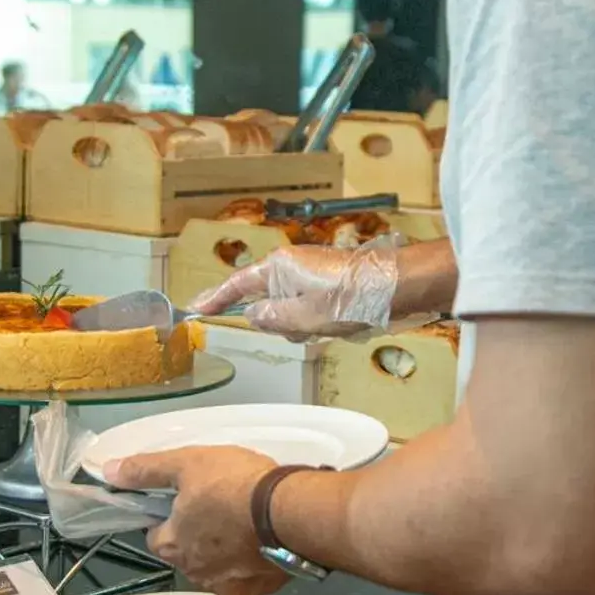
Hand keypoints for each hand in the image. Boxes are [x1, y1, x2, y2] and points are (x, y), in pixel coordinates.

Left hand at [104, 446, 286, 594]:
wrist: (290, 512)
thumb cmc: (234, 485)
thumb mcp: (187, 463)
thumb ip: (147, 470)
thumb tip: (108, 471)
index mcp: (173, 545)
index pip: (155, 535)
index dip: (167, 516)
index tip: (186, 499)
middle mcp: (196, 574)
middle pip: (186, 553)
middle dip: (196, 535)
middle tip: (219, 505)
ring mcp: (229, 586)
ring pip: (216, 567)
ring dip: (223, 551)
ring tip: (244, 521)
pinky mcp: (260, 590)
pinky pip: (247, 576)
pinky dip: (250, 561)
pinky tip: (262, 540)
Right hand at [189, 243, 399, 338]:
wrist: (398, 287)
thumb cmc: (353, 297)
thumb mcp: (303, 317)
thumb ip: (271, 319)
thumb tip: (253, 316)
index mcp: (280, 266)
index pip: (237, 283)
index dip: (215, 297)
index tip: (196, 308)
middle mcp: (293, 265)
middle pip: (267, 302)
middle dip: (280, 323)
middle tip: (305, 329)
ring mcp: (312, 274)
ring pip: (291, 311)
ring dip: (305, 326)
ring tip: (332, 324)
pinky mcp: (330, 284)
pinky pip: (310, 310)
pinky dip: (320, 322)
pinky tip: (343, 323)